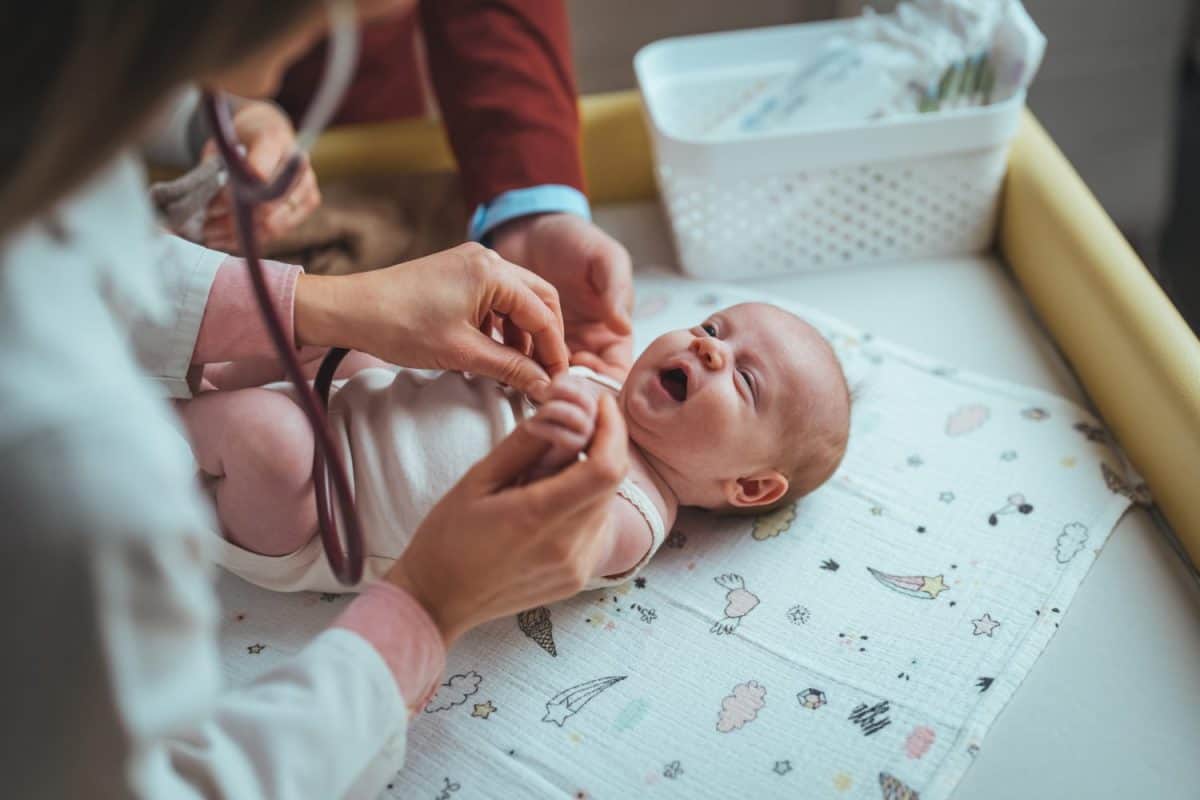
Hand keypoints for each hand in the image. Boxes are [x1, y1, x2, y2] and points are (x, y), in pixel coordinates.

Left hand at [202, 101, 319, 251]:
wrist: (271, 134)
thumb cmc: (243, 139)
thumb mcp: (222, 142)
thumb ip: (214, 166)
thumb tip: (206, 199)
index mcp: (274, 139)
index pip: (257, 176)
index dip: (233, 196)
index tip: (210, 206)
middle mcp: (298, 164)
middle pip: (267, 207)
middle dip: (234, 220)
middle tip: (206, 225)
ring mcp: (308, 185)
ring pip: (273, 224)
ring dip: (240, 234)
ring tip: (212, 234)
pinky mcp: (310, 202)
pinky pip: (280, 231)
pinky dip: (252, 239)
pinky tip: (226, 239)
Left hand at [294, 243, 569, 400]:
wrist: (350, 310)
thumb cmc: (400, 327)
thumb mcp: (462, 353)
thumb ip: (510, 368)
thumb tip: (544, 387)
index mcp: (493, 272)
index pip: (543, 314)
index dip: (555, 352)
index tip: (559, 382)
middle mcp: (488, 260)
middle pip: (539, 300)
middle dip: (545, 339)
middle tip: (545, 374)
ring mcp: (472, 263)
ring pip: (517, 301)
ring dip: (523, 334)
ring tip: (518, 370)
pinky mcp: (458, 273)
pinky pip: (495, 299)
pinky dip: (502, 326)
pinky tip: (495, 353)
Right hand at [385, 393, 628, 646]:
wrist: (437, 601)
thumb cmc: (447, 538)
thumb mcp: (477, 480)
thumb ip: (524, 443)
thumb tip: (561, 407)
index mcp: (537, 517)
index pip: (605, 467)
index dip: (613, 429)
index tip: (600, 403)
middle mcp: (566, 547)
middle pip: (612, 482)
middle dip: (604, 443)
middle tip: (578, 423)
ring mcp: (575, 566)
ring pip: (607, 503)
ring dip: (594, 473)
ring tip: (554, 467)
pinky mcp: (577, 578)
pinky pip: (596, 526)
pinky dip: (587, 502)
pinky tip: (554, 499)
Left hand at [492, 213, 633, 378]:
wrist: (528, 224)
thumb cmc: (573, 237)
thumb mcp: (604, 258)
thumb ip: (615, 290)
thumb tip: (623, 326)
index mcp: (610, 330)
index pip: (614, 370)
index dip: (600, 380)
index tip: (578, 375)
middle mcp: (582, 342)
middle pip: (579, 381)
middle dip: (565, 386)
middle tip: (547, 382)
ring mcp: (549, 342)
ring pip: (547, 375)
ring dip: (538, 377)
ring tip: (523, 371)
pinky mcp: (518, 336)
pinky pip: (518, 360)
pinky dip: (514, 363)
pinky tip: (504, 358)